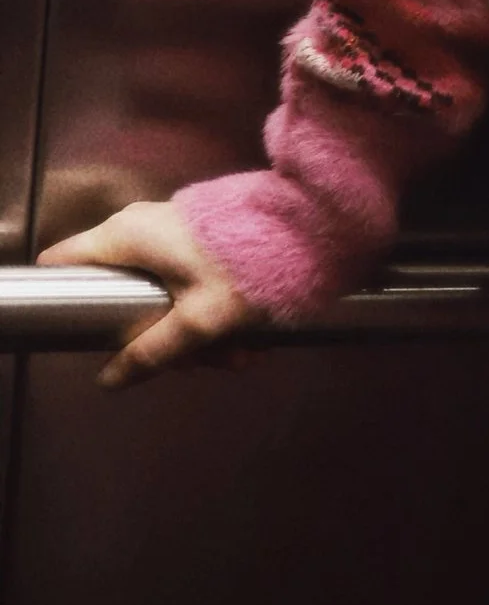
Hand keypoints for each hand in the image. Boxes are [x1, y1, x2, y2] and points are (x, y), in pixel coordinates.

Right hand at [38, 199, 259, 387]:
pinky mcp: (200, 238)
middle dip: (159, 337)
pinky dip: (211, 313)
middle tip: (197, 364)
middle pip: (121, 293)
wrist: (310, 224)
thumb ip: (151, 352)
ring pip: (162, 295)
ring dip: (197, 334)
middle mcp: (139, 227)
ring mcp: (171, 230)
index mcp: (125, 236)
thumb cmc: (246, 268)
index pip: (62, 262)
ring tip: (239, 356)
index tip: (85, 335)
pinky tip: (247, 340)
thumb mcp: (198, 321)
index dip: (64, 299)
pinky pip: (189, 283)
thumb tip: (108, 381)